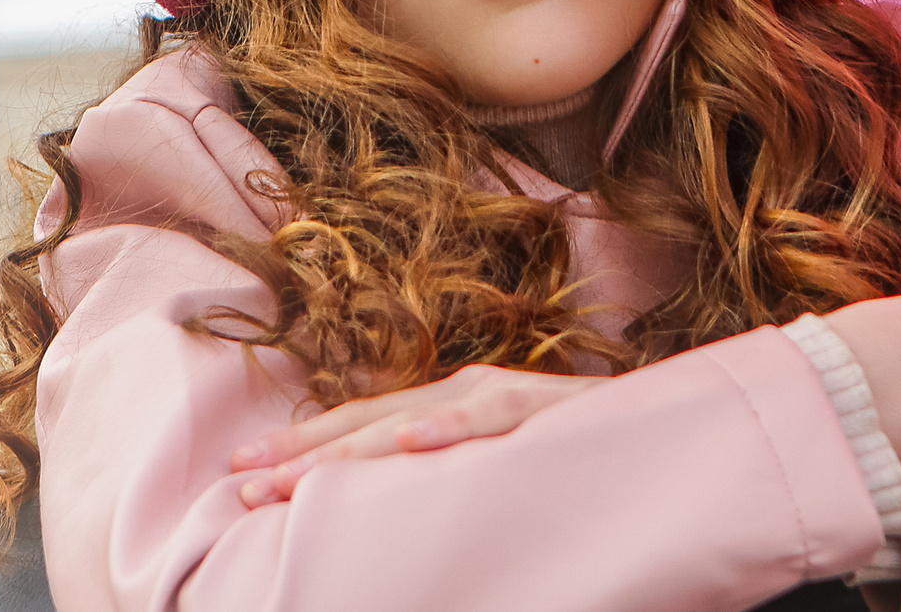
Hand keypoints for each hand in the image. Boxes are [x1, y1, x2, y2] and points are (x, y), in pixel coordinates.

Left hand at [230, 365, 603, 507]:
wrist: (662, 429)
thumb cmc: (572, 455)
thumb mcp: (490, 468)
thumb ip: (438, 477)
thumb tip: (375, 509)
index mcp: (446, 406)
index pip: (359, 425)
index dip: (300, 447)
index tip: (238, 474)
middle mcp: (463, 392)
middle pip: (366, 423)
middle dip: (301, 454)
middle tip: (241, 484)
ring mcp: (501, 396)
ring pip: (410, 422)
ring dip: (347, 449)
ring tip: (292, 478)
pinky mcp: (543, 409)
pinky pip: (490, 419)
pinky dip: (447, 429)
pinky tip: (409, 443)